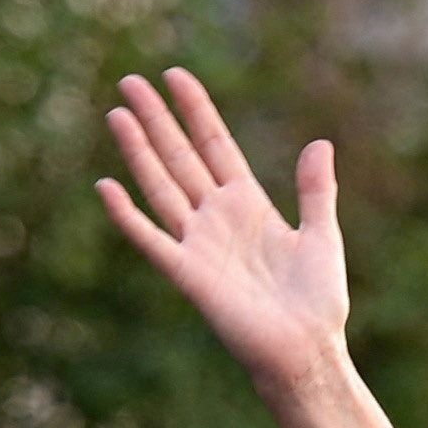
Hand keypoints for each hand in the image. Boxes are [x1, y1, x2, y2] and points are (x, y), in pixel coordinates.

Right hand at [97, 68, 346, 393]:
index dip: (195, 110)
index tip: (175, 75)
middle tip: (130, 81)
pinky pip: (152, 240)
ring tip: (117, 114)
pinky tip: (106, 187)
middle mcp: (217, 218)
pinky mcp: (189, 275)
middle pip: (180, 157)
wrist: (307, 351)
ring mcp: (199, 245)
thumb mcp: (321, 236)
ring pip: (162, 187)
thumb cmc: (317, 302)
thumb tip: (319, 142)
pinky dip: (128, 216)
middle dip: (156, 119)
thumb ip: (315, 190)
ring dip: (138, 152)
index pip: (214, 145)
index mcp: (248, 204)